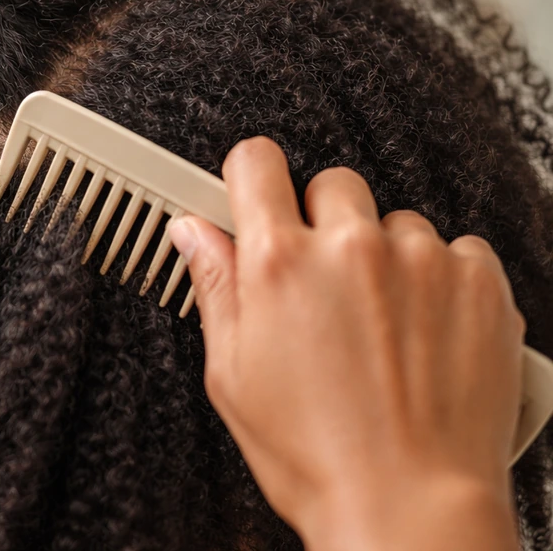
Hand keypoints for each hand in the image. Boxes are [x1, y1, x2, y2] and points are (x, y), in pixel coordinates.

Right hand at [169, 136, 522, 550]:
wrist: (411, 506)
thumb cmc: (318, 454)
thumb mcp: (233, 374)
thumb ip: (214, 285)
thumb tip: (193, 233)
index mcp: (280, 263)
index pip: (256, 162)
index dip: (251, 174)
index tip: (257, 191)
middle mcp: (350, 248)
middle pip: (331, 184)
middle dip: (323, 223)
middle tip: (325, 284)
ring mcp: (420, 260)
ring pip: (395, 221)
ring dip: (385, 256)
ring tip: (381, 324)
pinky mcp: (477, 281)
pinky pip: (455, 248)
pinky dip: (441, 278)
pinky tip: (424, 330)